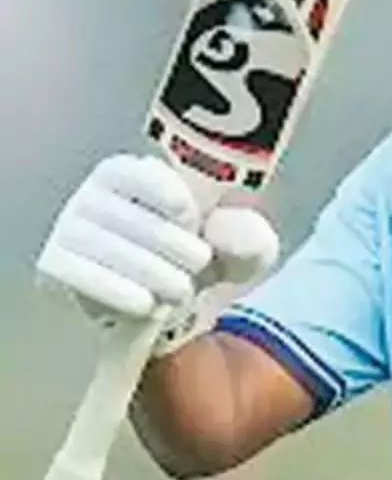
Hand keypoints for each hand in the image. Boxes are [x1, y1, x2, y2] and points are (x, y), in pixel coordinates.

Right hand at [35, 154, 279, 353]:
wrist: (161, 308)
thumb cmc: (198, 262)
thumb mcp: (239, 251)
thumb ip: (249, 237)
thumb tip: (222, 229)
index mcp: (134, 175)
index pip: (138, 172)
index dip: (165, 192)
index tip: (191, 216)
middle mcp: (92, 196)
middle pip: (129, 217)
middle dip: (171, 246)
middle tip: (199, 266)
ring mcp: (68, 230)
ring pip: (107, 247)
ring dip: (151, 272)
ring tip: (181, 291)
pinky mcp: (54, 266)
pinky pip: (77, 274)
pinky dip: (115, 291)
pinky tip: (145, 304)